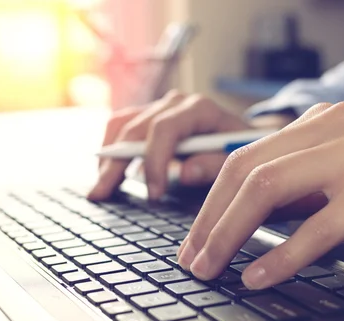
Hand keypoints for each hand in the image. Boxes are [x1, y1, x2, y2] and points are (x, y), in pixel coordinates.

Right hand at [88, 90, 291, 200]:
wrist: (244, 136)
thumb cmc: (242, 149)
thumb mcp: (238, 159)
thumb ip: (214, 165)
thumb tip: (183, 173)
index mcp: (198, 109)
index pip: (164, 129)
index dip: (154, 162)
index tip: (153, 194)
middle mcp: (174, 104)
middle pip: (134, 128)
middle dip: (116, 163)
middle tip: (103, 194)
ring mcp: (159, 109)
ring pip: (121, 125)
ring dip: (107, 157)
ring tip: (99, 188)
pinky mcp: (150, 119)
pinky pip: (121, 129)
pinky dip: (110, 151)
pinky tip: (107, 175)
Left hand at [177, 102, 343, 288]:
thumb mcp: (332, 189)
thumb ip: (288, 196)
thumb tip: (226, 222)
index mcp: (320, 122)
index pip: (243, 158)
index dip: (209, 202)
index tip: (193, 241)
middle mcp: (337, 126)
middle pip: (248, 170)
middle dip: (211, 221)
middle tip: (194, 261)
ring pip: (271, 188)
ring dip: (231, 234)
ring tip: (213, 269)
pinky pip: (320, 224)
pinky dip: (283, 255)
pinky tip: (259, 276)